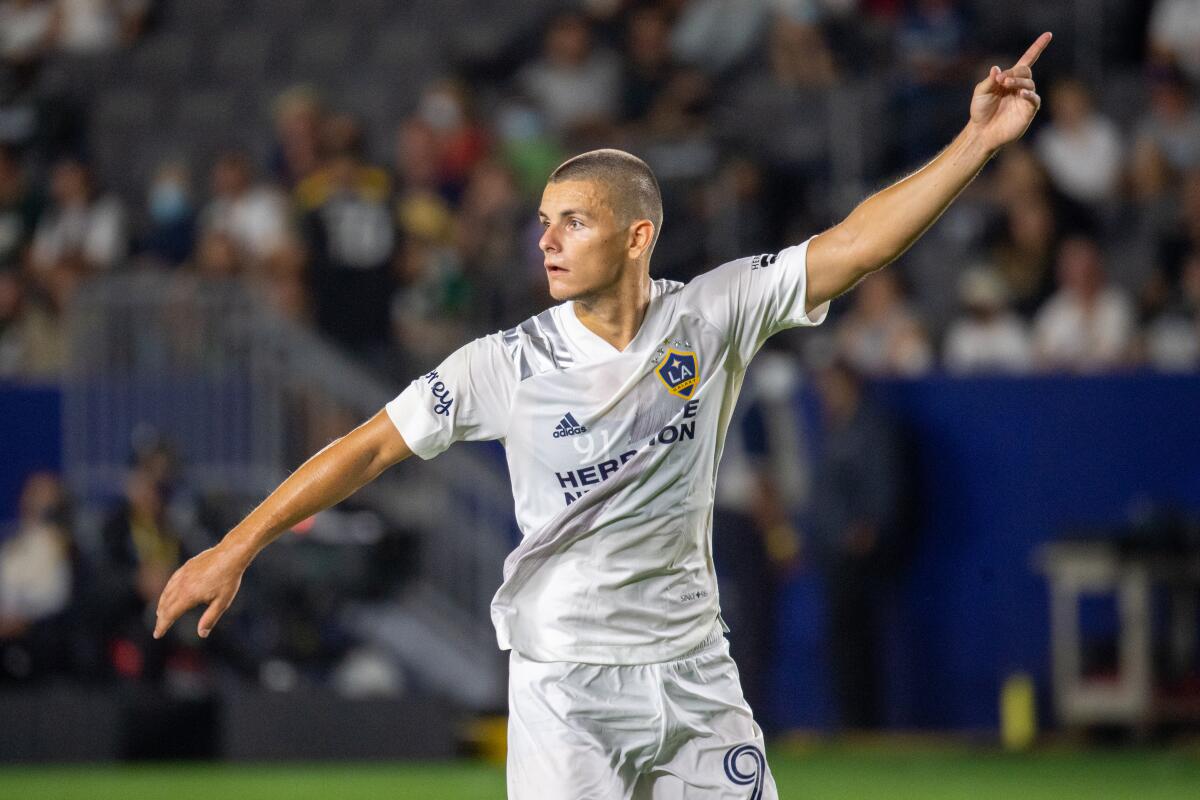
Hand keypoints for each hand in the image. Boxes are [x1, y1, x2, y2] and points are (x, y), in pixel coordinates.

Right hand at [153, 543, 246, 638]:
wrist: (231, 554)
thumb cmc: (228, 579)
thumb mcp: (222, 602)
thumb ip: (210, 618)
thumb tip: (201, 634)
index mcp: (188, 596)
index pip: (170, 614)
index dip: (162, 626)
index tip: (157, 635)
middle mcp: (181, 585)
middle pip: (165, 604)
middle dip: (161, 617)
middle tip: (159, 626)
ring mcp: (183, 574)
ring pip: (167, 591)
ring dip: (162, 604)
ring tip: (160, 613)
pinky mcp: (186, 566)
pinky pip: (172, 580)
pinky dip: (167, 590)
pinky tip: (168, 592)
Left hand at [968, 32, 1051, 151]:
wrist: (981, 131)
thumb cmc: (980, 111)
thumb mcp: (980, 92)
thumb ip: (989, 80)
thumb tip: (997, 68)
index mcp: (1010, 79)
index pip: (1028, 59)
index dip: (1038, 47)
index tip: (1048, 34)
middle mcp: (1020, 86)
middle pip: (1025, 71)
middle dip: (1014, 72)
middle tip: (1001, 80)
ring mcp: (1025, 98)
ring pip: (1029, 83)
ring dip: (1018, 81)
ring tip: (1005, 84)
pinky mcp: (1028, 111)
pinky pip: (1034, 99)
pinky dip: (1028, 94)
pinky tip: (1021, 93)